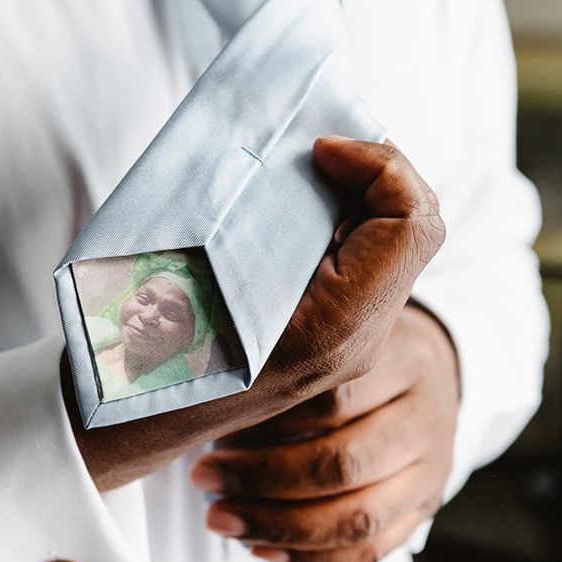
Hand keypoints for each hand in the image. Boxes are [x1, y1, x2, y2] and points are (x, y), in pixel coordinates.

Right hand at [62, 138, 445, 491]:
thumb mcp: (201, 267)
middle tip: (320, 149)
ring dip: (364, 192)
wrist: (145, 413)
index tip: (316, 147)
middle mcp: (359, 336)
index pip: (411, 223)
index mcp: (334, 325)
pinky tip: (304, 206)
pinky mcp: (337, 329)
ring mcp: (352, 337)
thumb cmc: (152, 343)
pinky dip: (349, 218)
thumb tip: (295, 148)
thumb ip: (257, 214)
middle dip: (377, 170)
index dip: (378, 165)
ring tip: (313, 168)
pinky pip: (371, 259)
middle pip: (416, 227)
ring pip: (399, 243)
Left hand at [190, 302, 459, 561]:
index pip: (335, 397)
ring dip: (279, 525)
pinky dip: (310, 557)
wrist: (429, 376)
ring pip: (358, 517)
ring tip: (221, 517)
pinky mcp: (424, 510)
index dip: (271, 417)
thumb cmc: (365, 353)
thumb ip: (296, 354)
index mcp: (407, 361)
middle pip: (345, 462)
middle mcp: (425, 420)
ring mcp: (432, 472)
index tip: (217, 424)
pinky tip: (259, 547)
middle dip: (264, 476)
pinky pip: (369, 551)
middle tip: (203, 474)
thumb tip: (217, 392)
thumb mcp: (343, 332)